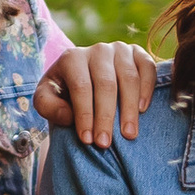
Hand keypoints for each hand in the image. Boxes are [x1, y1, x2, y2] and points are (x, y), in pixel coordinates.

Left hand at [34, 42, 158, 145]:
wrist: (85, 79)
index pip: (81, 87)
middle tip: (105, 144)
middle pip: (106, 84)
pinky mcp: (139, 53)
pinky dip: (147, 88)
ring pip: (129, 77)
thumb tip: (69, 115)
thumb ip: (48, 106)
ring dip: (129, 108)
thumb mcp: (46, 99)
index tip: (87, 140)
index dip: (85, 114)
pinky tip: (143, 110)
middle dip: (105, 117)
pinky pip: (148, 68)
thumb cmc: (64, 93)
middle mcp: (97, 50)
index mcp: (72, 58)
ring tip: (128, 135)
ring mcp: (120, 49)